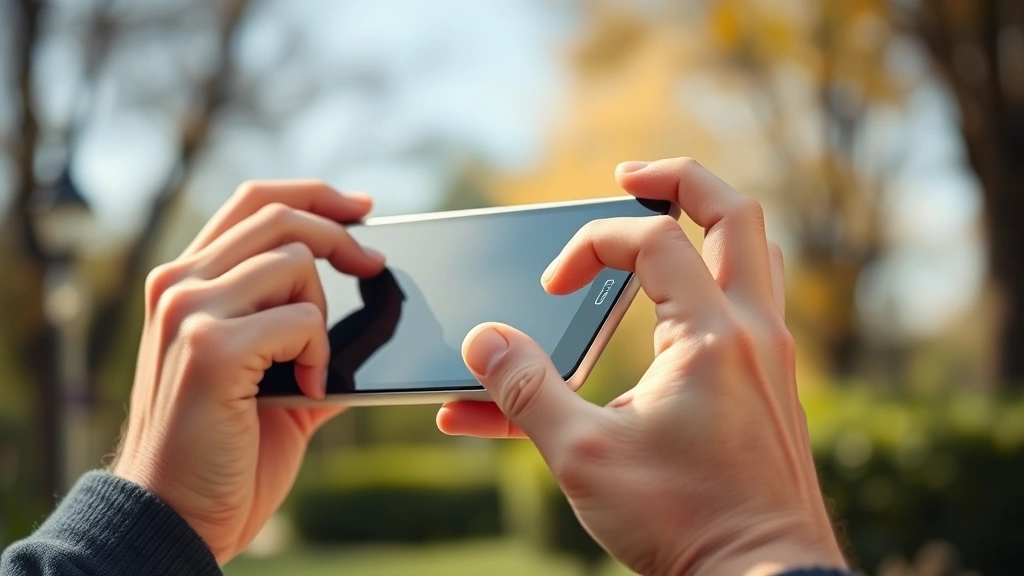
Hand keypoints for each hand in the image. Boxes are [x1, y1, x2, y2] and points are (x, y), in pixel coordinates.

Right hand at [111, 181, 384, 563]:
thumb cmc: (225, 450)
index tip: (361, 208)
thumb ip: (302, 333)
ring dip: (322, 313)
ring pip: (294, 261)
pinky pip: (302, 318)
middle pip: (277, 217)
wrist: (178, 515)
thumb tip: (370, 306)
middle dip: (341, 235)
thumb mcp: (269, 375)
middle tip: (375, 266)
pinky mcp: (211, 348)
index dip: (312, 195)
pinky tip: (308, 386)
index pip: (252, 202)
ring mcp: (189, 312)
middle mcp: (178, 285)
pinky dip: (318, 351)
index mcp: (187, 283)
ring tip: (312, 364)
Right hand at [437, 158, 845, 575]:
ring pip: (755, 255)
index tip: (551, 288)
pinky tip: (673, 309)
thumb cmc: (683, 522)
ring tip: (656, 222)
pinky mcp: (772, 388)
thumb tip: (481, 342)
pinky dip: (712, 281)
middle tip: (627, 176)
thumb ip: (525, 391)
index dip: (589, 245)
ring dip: (705, 226)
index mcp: (711, 336)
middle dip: (679, 181)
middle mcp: (754, 333)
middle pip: (737, 214)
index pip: (651, 240)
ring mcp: (772, 359)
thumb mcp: (584, 456)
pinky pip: (750, 304)